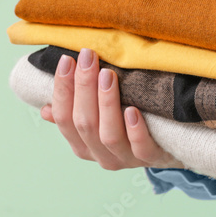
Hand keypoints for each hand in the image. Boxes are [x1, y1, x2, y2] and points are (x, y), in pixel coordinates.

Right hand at [39, 48, 184, 170]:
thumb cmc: (127, 127)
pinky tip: (132, 109)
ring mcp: (126, 159)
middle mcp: (100, 155)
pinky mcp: (151, 158)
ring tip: (108, 75)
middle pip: (84, 123)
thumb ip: (75, 112)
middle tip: (88, 57)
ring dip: (106, 103)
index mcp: (82, 145)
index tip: (67, 60)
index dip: (62, 90)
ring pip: (108, 135)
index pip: (64, 118)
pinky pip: (141, 148)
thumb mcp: (100, 120)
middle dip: (83, 87)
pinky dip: (135, 130)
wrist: (169, 148)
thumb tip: (45, 110)